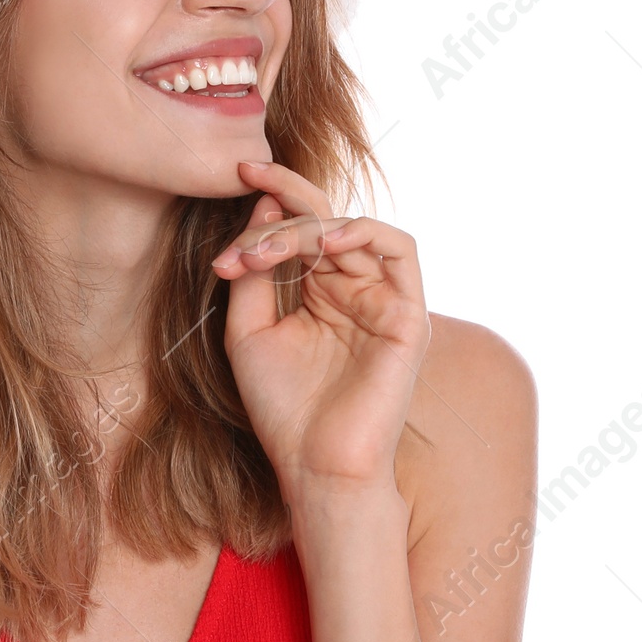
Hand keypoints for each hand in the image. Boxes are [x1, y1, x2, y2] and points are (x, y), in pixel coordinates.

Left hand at [211, 161, 430, 499]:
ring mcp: (383, 299)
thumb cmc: (283, 408)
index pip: (300, 227)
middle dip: (281, 207)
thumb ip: (254, 273)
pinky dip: (363, 232)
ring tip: (267, 250)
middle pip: (324, 219)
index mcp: (317, 292)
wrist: (314, 465)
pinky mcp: (408, 314)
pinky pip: (400, 249)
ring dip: (307, 227)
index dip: (272, 197)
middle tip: (244, 211)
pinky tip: (323, 240)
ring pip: (353, 229)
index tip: (233, 176)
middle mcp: (353, 288)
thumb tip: (262, 208)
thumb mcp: (247, 332)